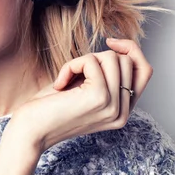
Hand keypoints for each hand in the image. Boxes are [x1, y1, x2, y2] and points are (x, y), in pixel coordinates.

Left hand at [14, 39, 152, 152]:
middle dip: (97, 58)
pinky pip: (91, 61)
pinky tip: (60, 84)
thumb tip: (121, 48)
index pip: (145, 71)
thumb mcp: (84, 89)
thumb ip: (105, 76)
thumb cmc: (49, 109)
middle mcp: (122, 113)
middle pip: (126, 60)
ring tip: (66, 79)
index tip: (110, 42)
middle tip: (73, 75)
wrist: (29, 132)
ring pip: (112, 57)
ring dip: (83, 61)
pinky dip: (72, 65)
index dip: (131, 50)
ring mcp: (113, 106)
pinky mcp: (100, 97)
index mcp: (122, 112)